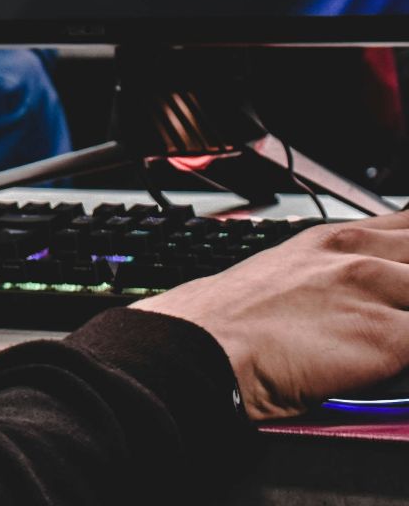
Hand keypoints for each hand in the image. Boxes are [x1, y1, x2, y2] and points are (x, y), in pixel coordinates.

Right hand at [133, 208, 408, 420]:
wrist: (200, 346)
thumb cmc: (223, 324)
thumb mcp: (276, 276)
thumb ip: (323, 276)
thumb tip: (346, 299)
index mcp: (329, 241)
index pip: (406, 225)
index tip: (404, 260)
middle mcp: (356, 256)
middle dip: (408, 287)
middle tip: (390, 307)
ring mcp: (373, 290)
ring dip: (407, 318)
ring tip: (380, 334)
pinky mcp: (386, 334)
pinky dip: (405, 355)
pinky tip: (386, 364)